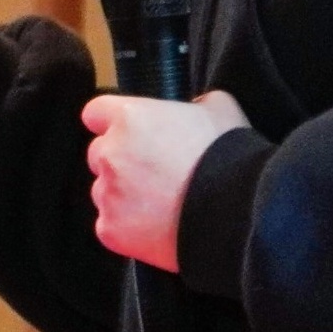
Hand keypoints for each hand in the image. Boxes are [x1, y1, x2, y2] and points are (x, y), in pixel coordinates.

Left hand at [82, 89, 250, 269]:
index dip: (111, 122)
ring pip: (103, 191)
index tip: (126, 132)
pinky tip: (157, 225)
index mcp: (130, 118)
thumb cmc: (229, 160)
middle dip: (120, 161)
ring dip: (123, 194)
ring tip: (160, 202)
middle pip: (99, 154)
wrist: (237, 213)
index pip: (95, 113)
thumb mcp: (221, 110)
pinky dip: (128, 227)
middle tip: (153, 172)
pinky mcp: (110, 229)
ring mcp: (108, 194)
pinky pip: (110, 225)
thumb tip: (196, 106)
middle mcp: (111, 154)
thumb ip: (197, 103)